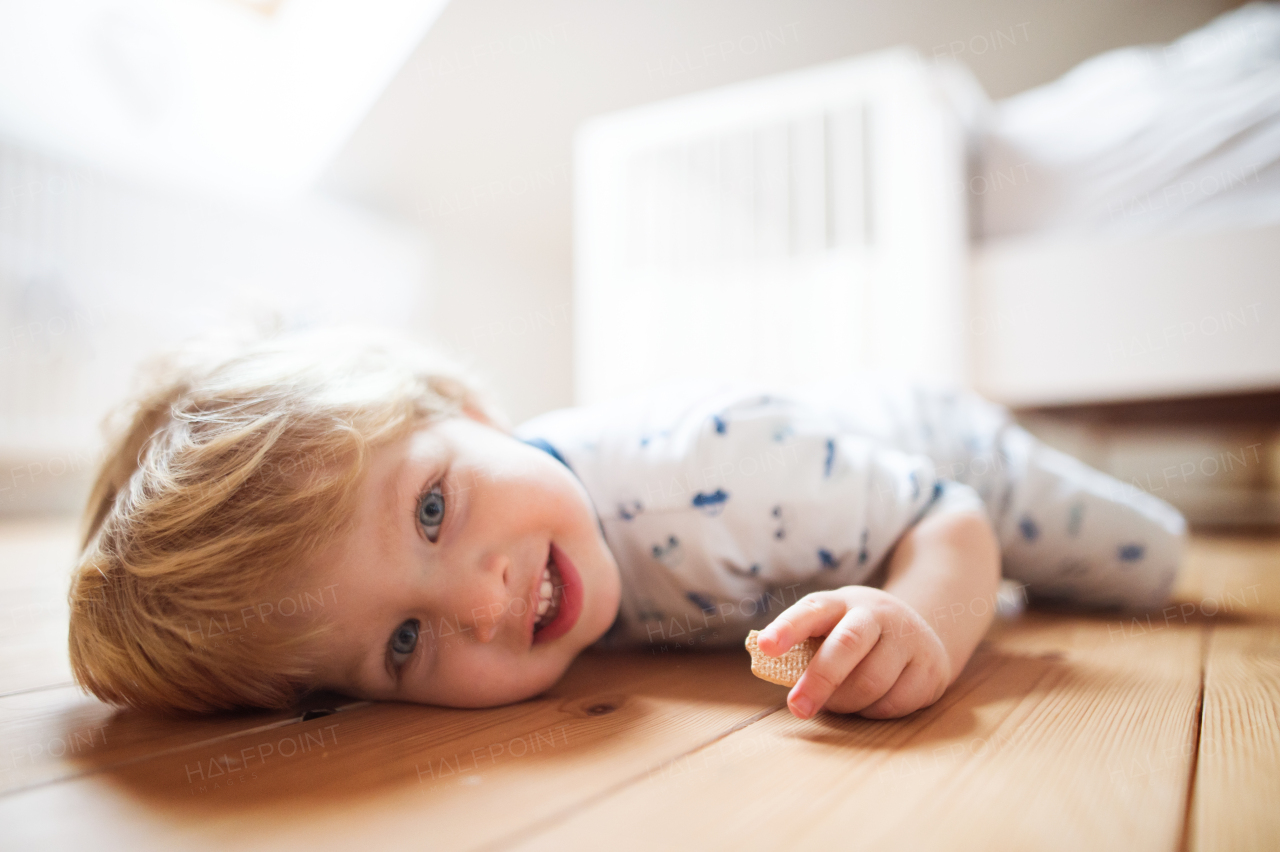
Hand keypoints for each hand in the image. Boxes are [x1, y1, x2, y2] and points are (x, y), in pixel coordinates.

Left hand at [756, 585, 951, 719]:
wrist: (924, 630)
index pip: (812, 609)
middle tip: (797, 707)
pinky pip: (895, 702)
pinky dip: (873, 711)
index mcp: (841, 603)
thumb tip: (770, 667)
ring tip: (838, 703)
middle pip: (847, 644)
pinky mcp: (930, 668)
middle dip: (819, 680)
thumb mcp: (832, 628)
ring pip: (871, 681)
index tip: (766, 647)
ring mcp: (908, 639)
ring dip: (847, 702)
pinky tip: (869, 703)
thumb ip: (805, 646)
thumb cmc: (858, 637)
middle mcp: (877, 614)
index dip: (788, 628)